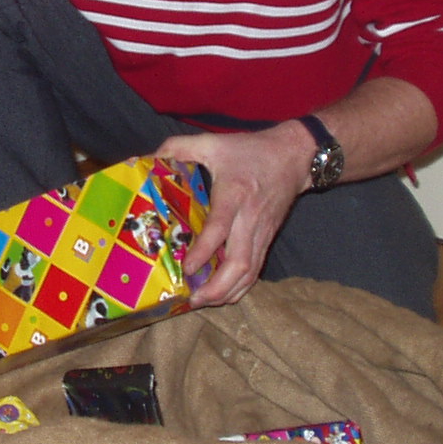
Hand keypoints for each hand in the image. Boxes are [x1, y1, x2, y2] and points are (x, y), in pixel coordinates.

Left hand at [155, 123, 311, 307]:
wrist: (294, 156)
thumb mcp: (212, 141)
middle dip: (217, 287)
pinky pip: (256, 269)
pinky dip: (240, 286)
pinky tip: (223, 293)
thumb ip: (179, 147)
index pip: (220, 228)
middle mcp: (250, 218)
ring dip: (228, 292)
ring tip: (203, 302)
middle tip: (193, 299)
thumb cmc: (249, 150)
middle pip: (239, 263)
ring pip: (250, 272)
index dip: (204, 251)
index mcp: (234, 194)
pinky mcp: (268, 238)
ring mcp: (261, 232)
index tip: (187, 268)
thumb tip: (148, 158)